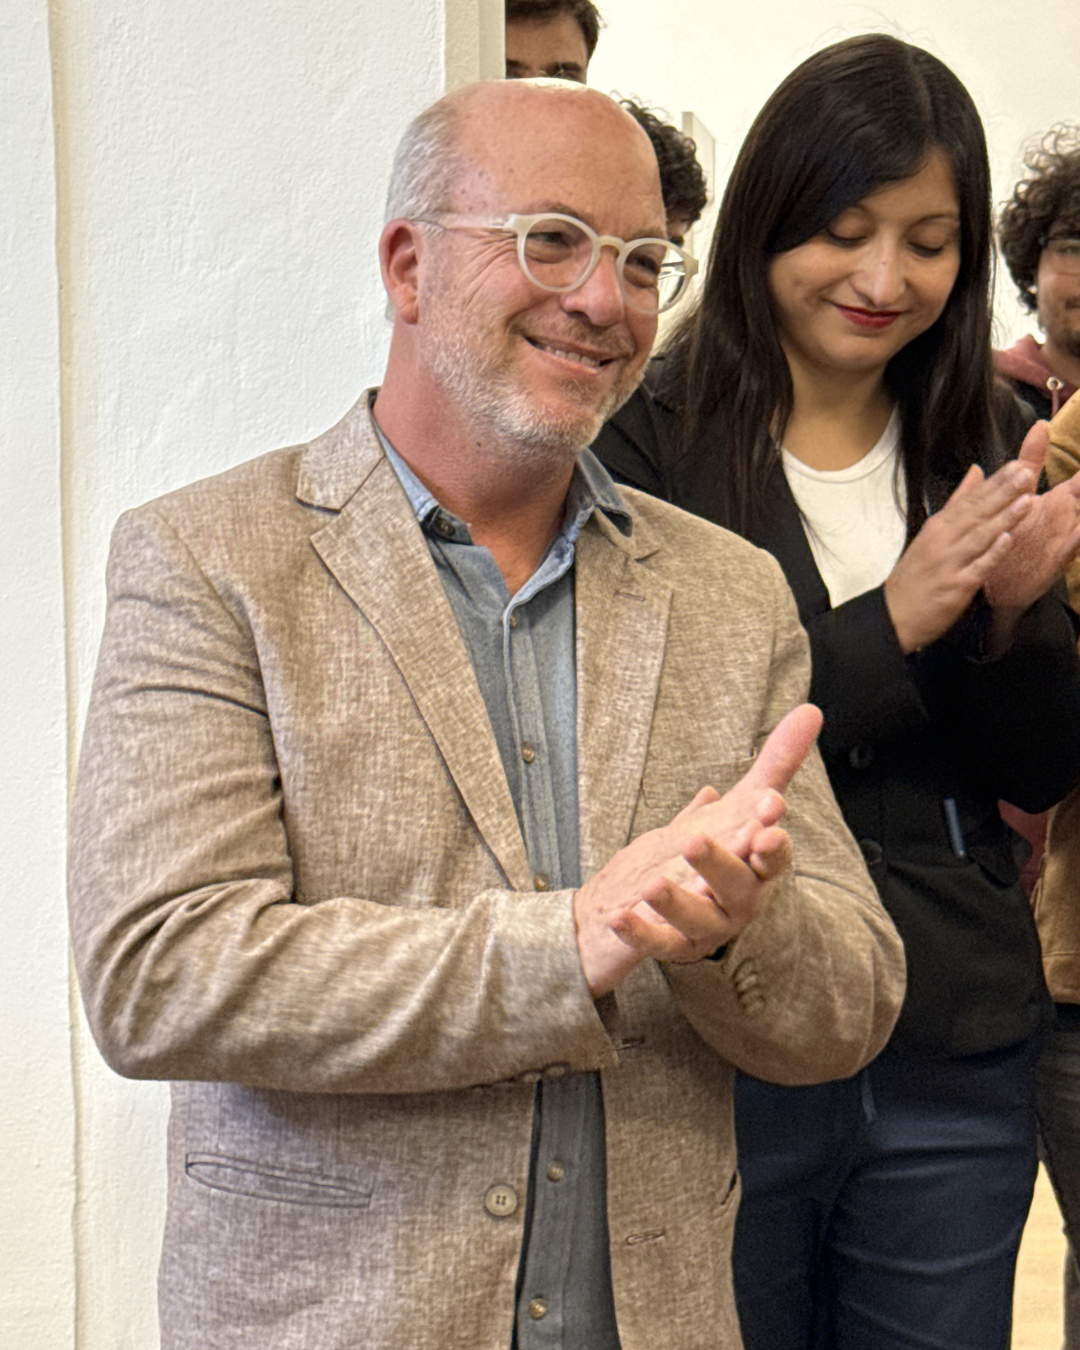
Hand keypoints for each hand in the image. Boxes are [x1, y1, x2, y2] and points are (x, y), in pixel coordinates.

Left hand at [573, 704, 822, 997]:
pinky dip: (641, 934)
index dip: (772, 841)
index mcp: (756, 866)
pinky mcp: (674, 945)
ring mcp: (707, 926)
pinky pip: (660, 946)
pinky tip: (620, 915)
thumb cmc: (714, 848)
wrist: (665, 893)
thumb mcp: (740, 803)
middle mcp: (738, 900)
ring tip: (654, 883)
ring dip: (677, 903)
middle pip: (737, 888)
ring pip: (699, 922)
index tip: (767, 817)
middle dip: (720, 865)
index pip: (772, 856)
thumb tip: (811, 711)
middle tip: (694, 840)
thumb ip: (775, 763)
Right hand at [883, 460, 1032, 653]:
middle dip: (1003, 492)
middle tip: (1025, 473)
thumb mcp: (932, 532)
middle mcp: (942, 541)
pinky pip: (977, 568)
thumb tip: (976, 471)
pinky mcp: (956, 587)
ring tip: (1026, 500)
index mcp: (938, 527)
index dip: (994, 482)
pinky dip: (992, 554)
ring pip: (979, 536)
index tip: (1016, 465)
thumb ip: (957, 501)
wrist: (895, 614)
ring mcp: (949, 564)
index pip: (969, 499)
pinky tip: (1008, 539)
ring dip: (1003, 518)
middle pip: (976, 513)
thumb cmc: (915, 575)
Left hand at [983, 421, 1079, 621]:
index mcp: (1057, 501)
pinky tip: (1079, 530)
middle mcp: (1065, 517)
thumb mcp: (1023, 491)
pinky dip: (1078, 538)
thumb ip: (1032, 460)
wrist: (996, 584)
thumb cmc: (1013, 536)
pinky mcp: (1056, 557)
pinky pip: (1073, 546)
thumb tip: (1040, 426)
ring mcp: (1063, 537)